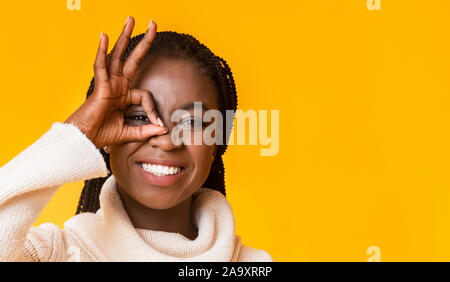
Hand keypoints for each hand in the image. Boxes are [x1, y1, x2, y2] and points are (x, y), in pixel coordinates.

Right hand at [65, 16, 165, 148]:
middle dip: (143, 42)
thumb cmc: (102, 134)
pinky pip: (100, 65)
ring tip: (130, 20)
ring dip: (124, 36)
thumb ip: (146, 130)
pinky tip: (104, 36)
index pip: (145, 95)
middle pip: (132, 58)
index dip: (152, 110)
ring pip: (117, 55)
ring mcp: (109, 83)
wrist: (85, 140)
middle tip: (152, 24)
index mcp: (124, 95)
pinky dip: (102, 51)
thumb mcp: (130, 132)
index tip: (157, 124)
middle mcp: (117, 85)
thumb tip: (163, 129)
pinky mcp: (100, 86)